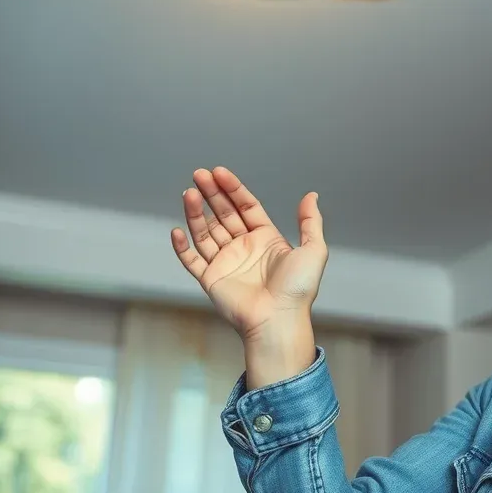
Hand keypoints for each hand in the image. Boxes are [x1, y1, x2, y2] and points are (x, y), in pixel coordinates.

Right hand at [171, 167, 327, 344]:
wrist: (278, 320)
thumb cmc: (298, 289)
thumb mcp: (314, 250)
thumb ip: (311, 221)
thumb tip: (311, 195)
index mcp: (265, 238)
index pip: (245, 206)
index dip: (232, 188)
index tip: (219, 172)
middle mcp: (243, 248)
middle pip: (223, 214)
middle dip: (211, 193)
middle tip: (199, 174)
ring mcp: (225, 263)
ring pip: (205, 232)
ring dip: (196, 213)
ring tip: (188, 194)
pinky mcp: (211, 279)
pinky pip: (192, 260)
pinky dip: (182, 247)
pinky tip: (177, 230)